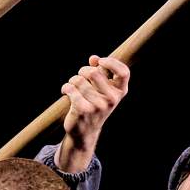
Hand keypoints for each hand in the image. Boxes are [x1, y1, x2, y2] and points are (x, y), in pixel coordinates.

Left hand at [55, 55, 130, 172]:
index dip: (111, 62)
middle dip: (83, 70)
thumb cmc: (94, 105)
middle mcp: (111, 99)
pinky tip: (66, 91)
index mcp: (119, 93)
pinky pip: (71, 88)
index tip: (100, 62)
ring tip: (73, 87)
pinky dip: (66, 88)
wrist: (85, 131)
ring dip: (73, 80)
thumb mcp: (102, 90)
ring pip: (79, 80)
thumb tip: (94, 58)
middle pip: (94, 72)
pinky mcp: (83, 110)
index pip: (123, 72)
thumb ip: (101, 72)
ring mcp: (98, 106)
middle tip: (80, 76)